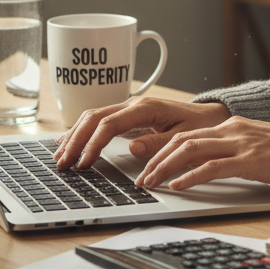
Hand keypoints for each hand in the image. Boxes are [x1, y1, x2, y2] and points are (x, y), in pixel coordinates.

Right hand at [54, 96, 229, 169]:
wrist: (209, 115)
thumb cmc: (199, 126)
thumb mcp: (184, 137)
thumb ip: (159, 143)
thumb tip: (132, 148)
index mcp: (145, 108)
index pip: (109, 124)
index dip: (93, 144)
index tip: (83, 163)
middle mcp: (133, 105)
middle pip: (94, 118)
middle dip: (75, 140)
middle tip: (62, 163)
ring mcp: (128, 109)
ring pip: (93, 117)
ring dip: (74, 136)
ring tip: (59, 156)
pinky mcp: (127, 116)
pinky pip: (99, 121)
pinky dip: (82, 132)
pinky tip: (70, 142)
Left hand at [133, 116, 269, 190]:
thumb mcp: (254, 146)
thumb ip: (230, 152)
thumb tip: (203, 167)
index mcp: (231, 126)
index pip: (186, 135)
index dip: (161, 150)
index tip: (146, 166)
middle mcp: (231, 130)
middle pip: (182, 140)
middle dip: (156, 160)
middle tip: (140, 179)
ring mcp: (240, 144)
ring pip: (190, 150)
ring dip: (165, 168)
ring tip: (150, 184)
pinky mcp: (250, 160)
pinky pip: (212, 167)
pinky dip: (190, 177)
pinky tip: (177, 187)